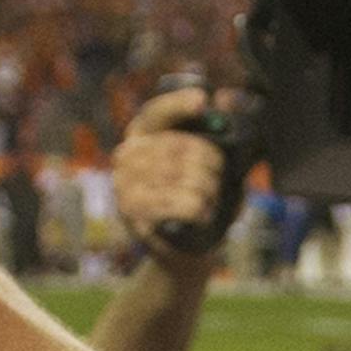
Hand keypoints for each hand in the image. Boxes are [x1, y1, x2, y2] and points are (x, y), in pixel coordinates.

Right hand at [111, 84, 236, 262]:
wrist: (182, 251)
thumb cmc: (197, 199)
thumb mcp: (208, 164)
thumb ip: (216, 132)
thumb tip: (225, 99)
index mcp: (141, 136)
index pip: (158, 113)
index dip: (180, 105)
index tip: (203, 102)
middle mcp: (126, 157)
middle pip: (180, 148)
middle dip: (211, 165)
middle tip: (217, 181)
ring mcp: (125, 187)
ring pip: (184, 177)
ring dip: (208, 191)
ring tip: (209, 202)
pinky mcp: (134, 216)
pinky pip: (179, 204)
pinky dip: (199, 209)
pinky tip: (203, 214)